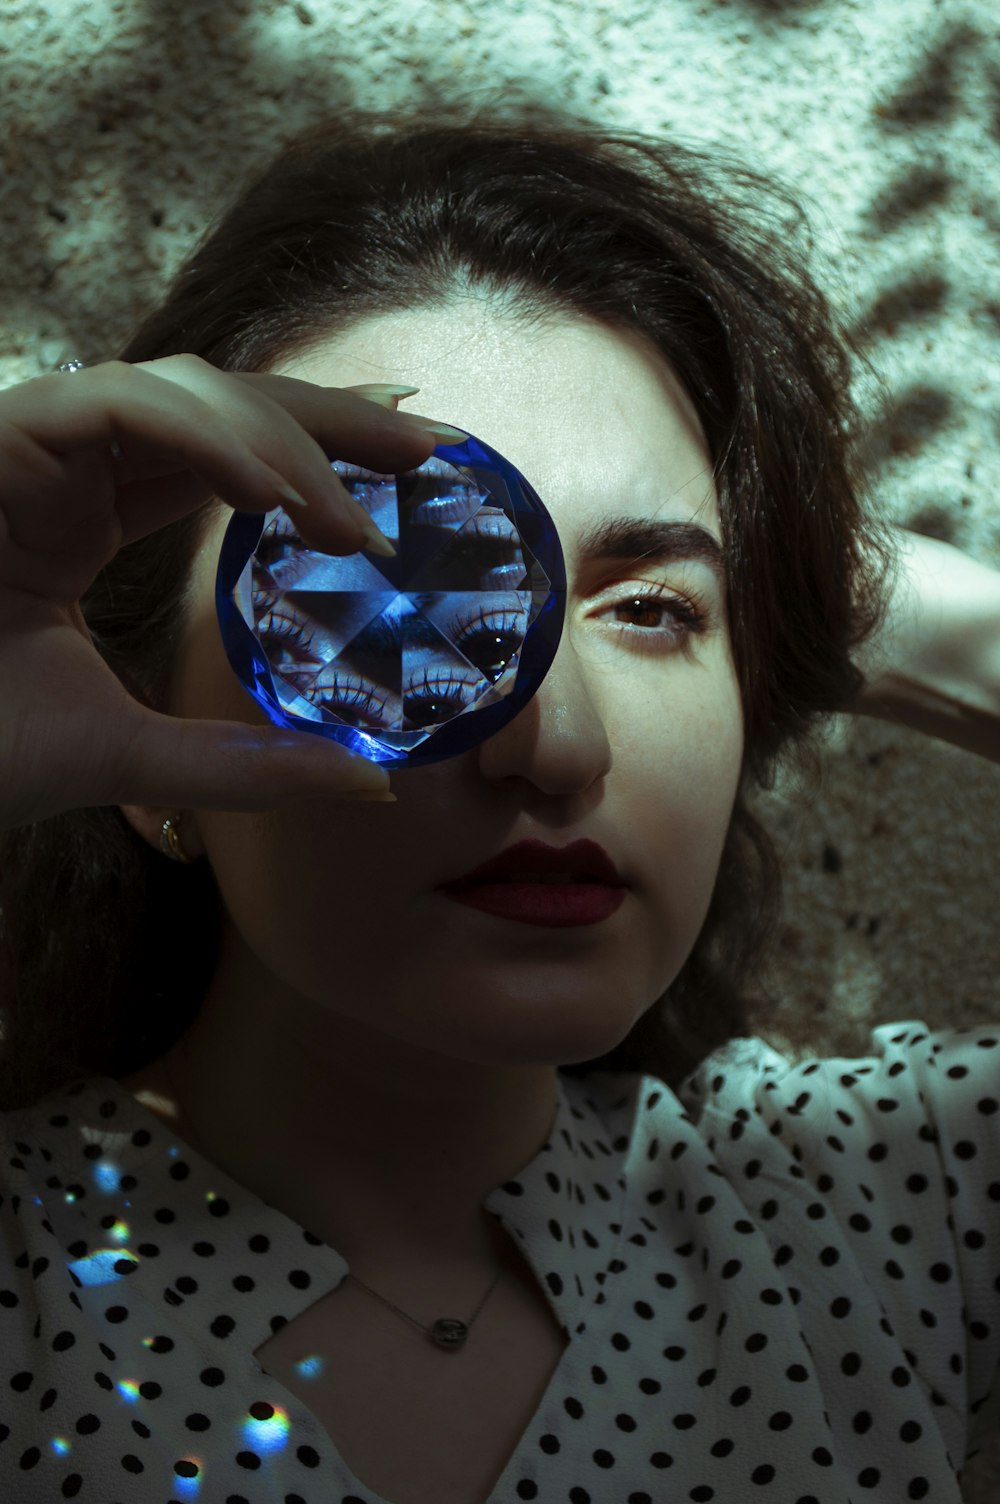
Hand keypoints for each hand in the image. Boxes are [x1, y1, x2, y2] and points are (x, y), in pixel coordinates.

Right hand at [0, 355, 443, 829]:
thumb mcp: (132, 756)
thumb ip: (244, 764)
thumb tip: (372, 783)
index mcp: (90, 516)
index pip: (226, 460)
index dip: (322, 452)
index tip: (419, 467)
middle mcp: (68, 468)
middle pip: (221, 406)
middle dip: (328, 420)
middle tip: (432, 447)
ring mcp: (29, 446)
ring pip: (178, 391)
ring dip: (278, 439)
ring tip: (352, 516)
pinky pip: (114, 406)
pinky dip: (203, 439)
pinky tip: (276, 496)